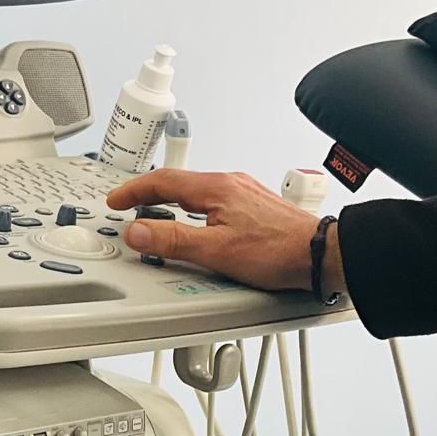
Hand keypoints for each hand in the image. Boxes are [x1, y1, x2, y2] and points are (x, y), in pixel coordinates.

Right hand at [106, 170, 345, 295]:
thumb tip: (137, 232)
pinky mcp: (254, 206)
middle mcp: (230, 183)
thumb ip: (172, 241)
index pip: (162, 181)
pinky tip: (196, 224)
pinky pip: (212, 200)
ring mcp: (244, 193)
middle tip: (129, 207)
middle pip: (178, 183)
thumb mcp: (215, 251)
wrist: (321, 254)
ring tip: (155, 217)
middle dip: (148, 194)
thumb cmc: (278, 252)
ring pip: (196, 192)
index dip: (133, 191)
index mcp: (215, 188)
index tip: (115, 201)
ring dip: (171, 202)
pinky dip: (192, 209)